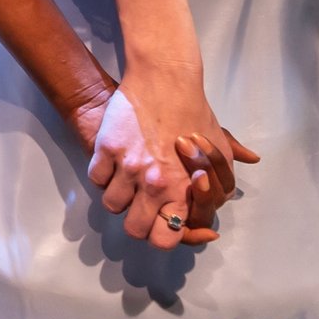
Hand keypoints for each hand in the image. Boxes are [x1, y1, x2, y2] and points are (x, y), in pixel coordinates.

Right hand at [81, 68, 258, 248]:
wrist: (165, 79)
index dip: (161, 236)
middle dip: (137, 222)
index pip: (167, 238)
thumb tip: (222, 209)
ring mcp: (128, 167)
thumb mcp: (219, 150)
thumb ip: (221, 181)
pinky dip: (102, 175)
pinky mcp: (106, 148)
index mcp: (183, 190)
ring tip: (125, 182)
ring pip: (112, 204)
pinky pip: (96, 178)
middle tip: (140, 206)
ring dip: (118, 196)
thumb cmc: (195, 114)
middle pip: (134, 229)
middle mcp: (155, 185)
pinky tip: (112, 164)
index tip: (160, 223)